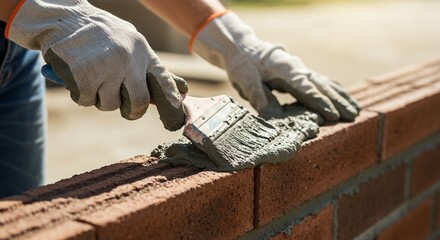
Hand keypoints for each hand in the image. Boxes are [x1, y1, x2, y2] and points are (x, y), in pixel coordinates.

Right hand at [7, 0, 185, 129]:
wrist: (65, 18)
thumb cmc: (102, 34)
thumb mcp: (130, 43)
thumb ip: (150, 68)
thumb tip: (183, 91)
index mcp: (142, 51)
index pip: (163, 80)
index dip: (171, 101)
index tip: (176, 117)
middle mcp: (128, 60)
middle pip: (138, 102)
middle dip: (132, 111)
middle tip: (125, 108)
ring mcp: (106, 68)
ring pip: (109, 104)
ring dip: (100, 98)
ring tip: (93, 76)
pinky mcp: (83, 76)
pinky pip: (86, 101)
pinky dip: (80, 93)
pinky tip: (77, 74)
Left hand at [192, 12, 359, 120]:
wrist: (245, 50)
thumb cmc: (244, 65)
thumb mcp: (245, 79)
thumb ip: (257, 95)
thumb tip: (270, 115)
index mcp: (284, 68)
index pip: (304, 86)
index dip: (318, 101)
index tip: (332, 114)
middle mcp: (297, 67)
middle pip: (321, 85)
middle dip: (337, 101)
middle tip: (352, 116)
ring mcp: (301, 69)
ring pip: (325, 83)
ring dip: (341, 97)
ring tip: (356, 111)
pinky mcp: (301, 74)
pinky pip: (322, 83)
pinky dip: (335, 91)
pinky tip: (345, 99)